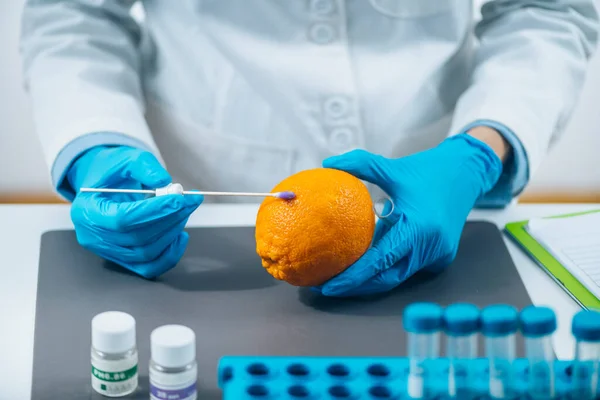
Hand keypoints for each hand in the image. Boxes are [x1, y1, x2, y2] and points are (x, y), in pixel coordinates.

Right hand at [67, 145, 202, 277]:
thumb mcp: (126, 158)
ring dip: (172, 232)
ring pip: (146, 253)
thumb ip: (145, 167)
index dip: (154, 212)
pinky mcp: (124, 259)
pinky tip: (180, 234)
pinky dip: (170, 254)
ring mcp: (108, 252)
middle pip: (137, 238)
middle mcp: (93, 236)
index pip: (123, 220)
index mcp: (86, 211)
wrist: (103, 184)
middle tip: (190, 201)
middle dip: (169, 219)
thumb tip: (165, 182)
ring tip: (183, 210)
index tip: (179, 200)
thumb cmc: (111, 172)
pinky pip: (150, 267)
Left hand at [315, 134, 502, 296]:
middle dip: (356, 287)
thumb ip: (360, 164)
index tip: (328, 286)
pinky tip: (363, 268)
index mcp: (418, 228)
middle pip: (386, 278)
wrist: (466, 173)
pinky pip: (408, 268)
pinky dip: (386, 269)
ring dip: (370, 280)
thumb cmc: (428, 170)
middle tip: (326, 288)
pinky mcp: (440, 257)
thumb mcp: (392, 167)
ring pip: (397, 276)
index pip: (379, 262)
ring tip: (339, 280)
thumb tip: (328, 162)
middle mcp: (430, 247)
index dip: (353, 278)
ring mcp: (438, 255)